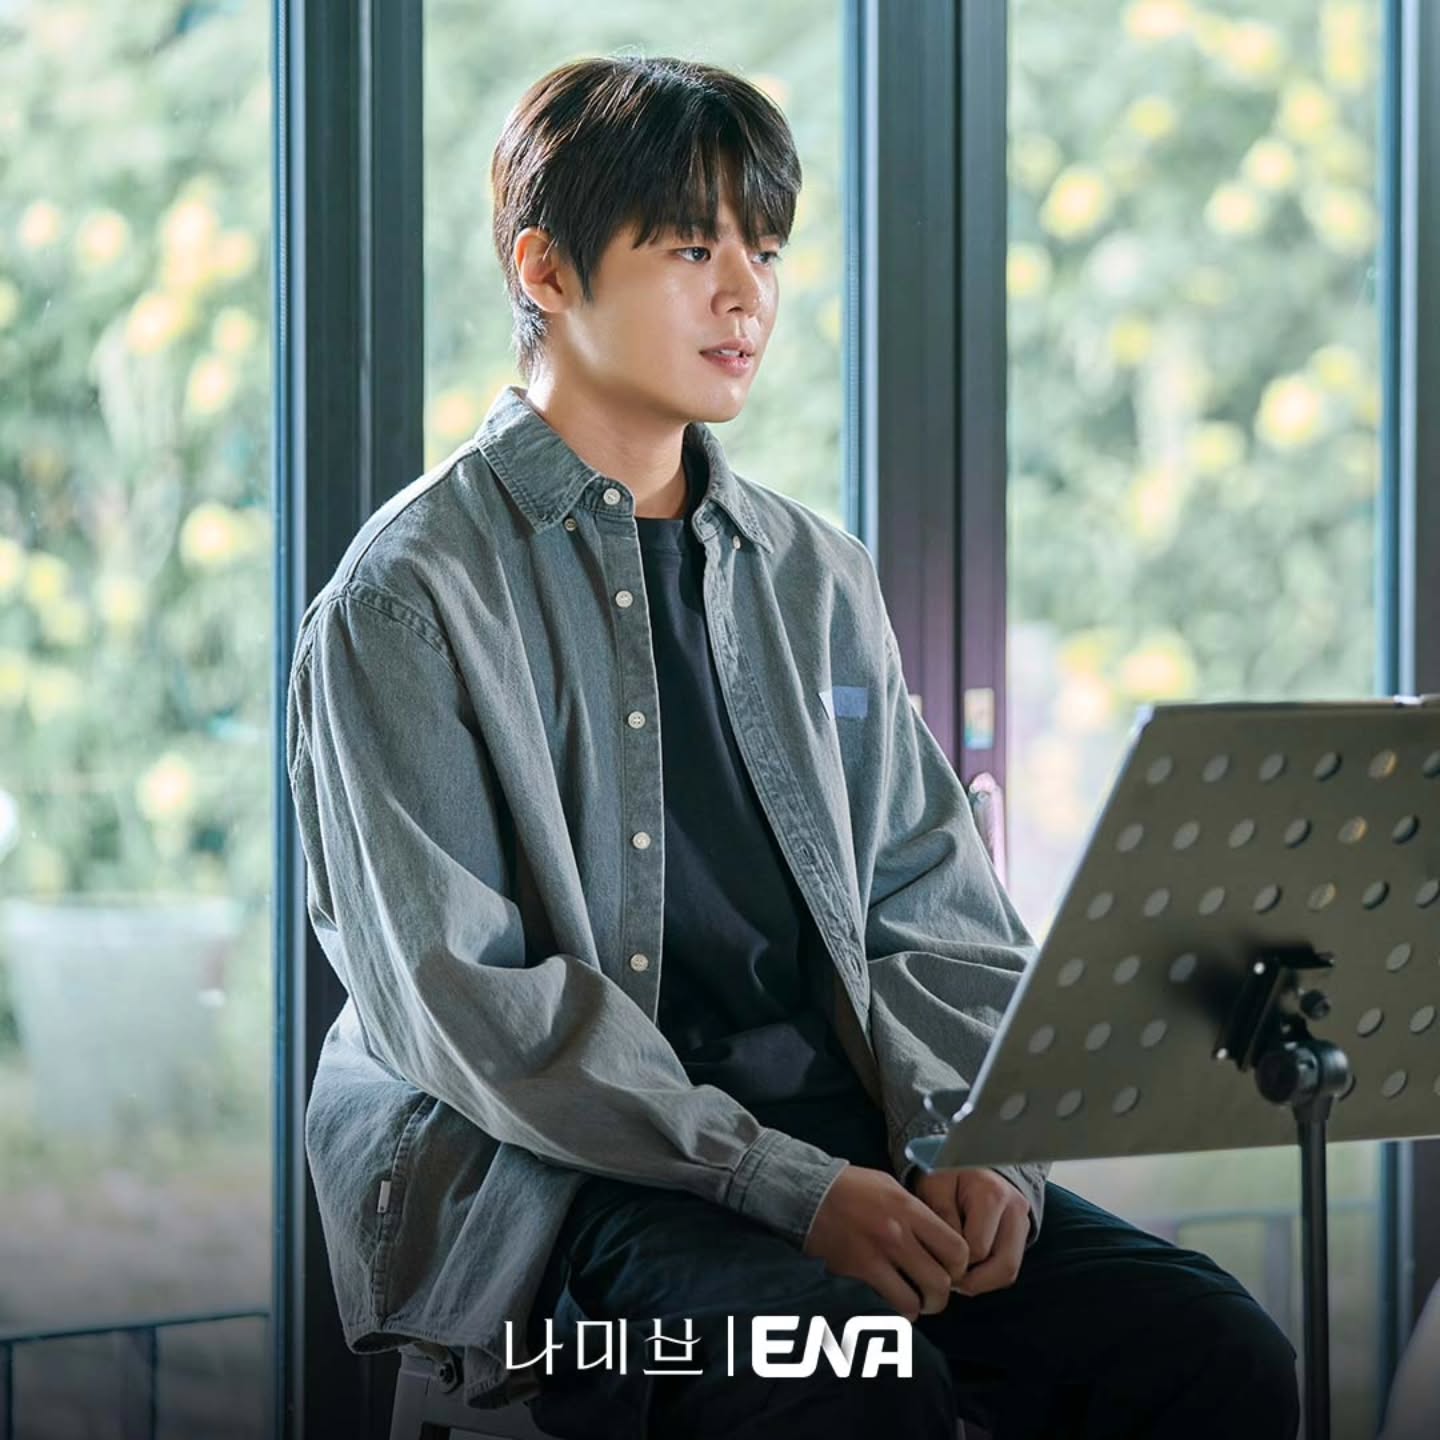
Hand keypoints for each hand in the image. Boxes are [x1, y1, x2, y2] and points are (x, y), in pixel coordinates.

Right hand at [802, 1164, 970, 1321]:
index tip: (950, 1270)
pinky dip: (894, 1311)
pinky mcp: (855, 1273)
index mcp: (909, 1208)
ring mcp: (876, 1256)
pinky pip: (887, 1306)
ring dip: (918, 1307)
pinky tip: (890, 1303)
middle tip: (933, 1295)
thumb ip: (916, 1212)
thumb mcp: (889, 1186)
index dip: (960, 1267)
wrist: (806, 1193)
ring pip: (916, 1300)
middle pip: (941, 1281)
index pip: (957, 1249)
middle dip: (942, 1295)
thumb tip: (937, 1239)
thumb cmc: (850, 1188)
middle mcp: (897, 1233)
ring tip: (912, 1301)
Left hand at [910, 1167, 1028, 1296]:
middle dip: (973, 1281)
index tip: (937, 1260)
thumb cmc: (946, 1173)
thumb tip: (949, 1259)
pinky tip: (968, 1269)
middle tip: (948, 1279)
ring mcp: (1023, 1221)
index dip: (955, 1262)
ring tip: (957, 1276)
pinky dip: (989, 1275)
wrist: (966, 1158)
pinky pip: (1010, 1267)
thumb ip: (942, 1219)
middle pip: (1004, 1266)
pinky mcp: (1022, 1231)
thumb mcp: (935, 1187)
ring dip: (982, 1282)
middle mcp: (1016, 1208)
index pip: (978, 1249)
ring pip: (1010, 1272)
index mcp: (992, 1194)